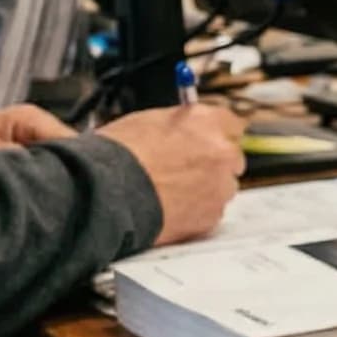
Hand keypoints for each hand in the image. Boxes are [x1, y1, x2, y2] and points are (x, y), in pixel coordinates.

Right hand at [95, 105, 247, 246]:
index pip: (232, 124)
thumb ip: (179, 124)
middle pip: (231, 157)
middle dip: (214, 163)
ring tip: (171, 192)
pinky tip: (170, 209)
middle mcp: (221, 151)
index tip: (207, 141)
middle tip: (186, 170)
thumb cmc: (116, 155)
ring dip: (206, 188)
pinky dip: (196, 211)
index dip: (217, 134)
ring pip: (224, 187)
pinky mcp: (212, 215)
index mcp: (206, 122)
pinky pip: (211, 211)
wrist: (103, 193)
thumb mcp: (147, 121)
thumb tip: (186, 126)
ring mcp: (220, 186)